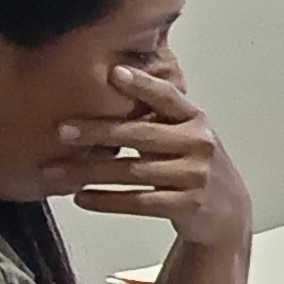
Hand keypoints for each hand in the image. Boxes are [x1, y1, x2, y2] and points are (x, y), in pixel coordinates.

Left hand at [63, 64, 251, 248]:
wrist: (228, 211)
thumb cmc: (194, 166)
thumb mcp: (185, 135)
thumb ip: (156, 117)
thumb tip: (105, 90)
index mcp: (196, 120)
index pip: (167, 97)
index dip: (142, 85)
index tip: (113, 73)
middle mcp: (199, 144)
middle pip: (141, 135)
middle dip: (98, 131)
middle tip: (61, 130)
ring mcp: (195, 175)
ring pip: (132, 171)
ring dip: (89, 172)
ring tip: (54, 171)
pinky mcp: (188, 205)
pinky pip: (139, 201)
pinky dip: (106, 200)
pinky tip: (81, 198)